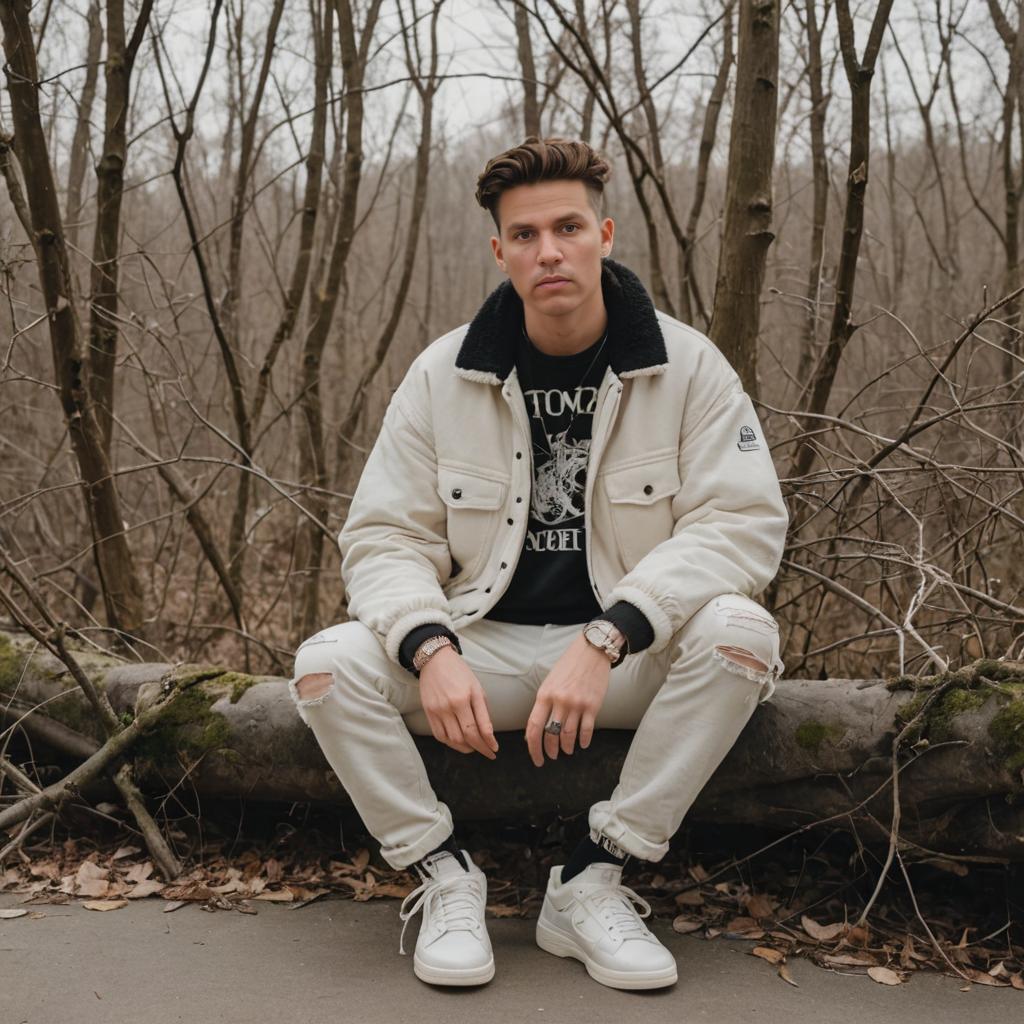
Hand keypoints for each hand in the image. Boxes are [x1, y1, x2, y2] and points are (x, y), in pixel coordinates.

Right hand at [419, 647, 498, 758]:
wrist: (435, 660)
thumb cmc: (460, 673)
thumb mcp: (477, 688)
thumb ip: (483, 711)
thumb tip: (488, 734)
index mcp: (466, 697)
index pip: (479, 728)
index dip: (488, 743)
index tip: (494, 749)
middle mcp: (451, 705)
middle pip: (466, 737)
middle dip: (479, 748)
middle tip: (487, 752)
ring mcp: (438, 710)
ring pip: (452, 740)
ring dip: (465, 748)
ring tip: (474, 748)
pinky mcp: (428, 712)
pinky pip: (439, 735)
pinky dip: (450, 743)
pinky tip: (458, 742)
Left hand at [525, 633, 610, 765]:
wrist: (591, 651)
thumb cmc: (568, 666)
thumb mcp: (550, 682)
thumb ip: (543, 703)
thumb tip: (536, 728)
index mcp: (544, 695)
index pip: (534, 727)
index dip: (533, 747)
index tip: (536, 757)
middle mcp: (559, 701)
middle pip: (551, 735)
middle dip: (550, 750)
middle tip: (551, 757)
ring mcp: (576, 704)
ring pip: (568, 735)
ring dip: (566, 747)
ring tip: (566, 751)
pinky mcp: (593, 705)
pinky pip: (586, 730)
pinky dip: (584, 741)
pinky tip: (582, 744)